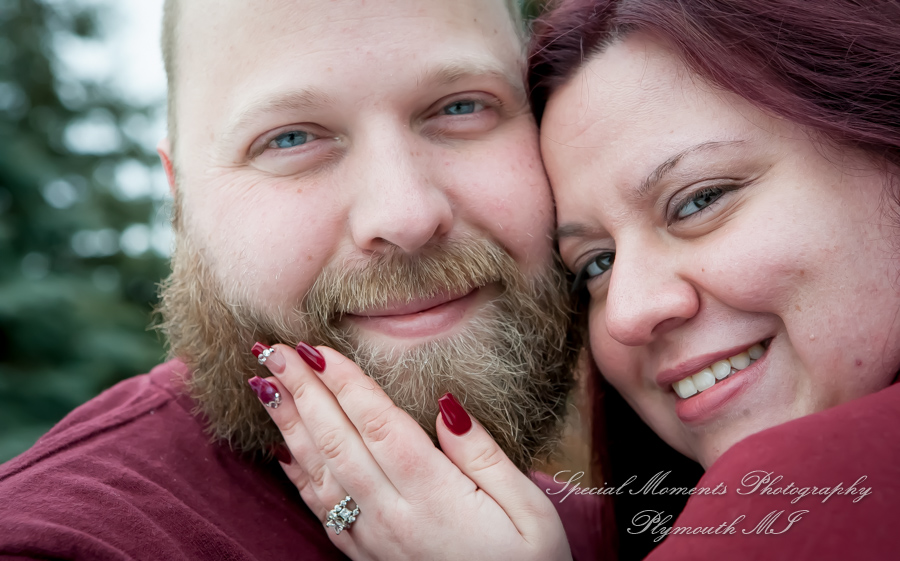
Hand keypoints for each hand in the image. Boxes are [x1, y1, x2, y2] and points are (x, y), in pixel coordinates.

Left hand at [250, 343, 571, 560]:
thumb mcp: (531, 511)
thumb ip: (484, 456)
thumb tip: (446, 407)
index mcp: (436, 496)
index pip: (381, 425)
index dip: (345, 383)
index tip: (315, 348)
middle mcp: (395, 516)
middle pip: (340, 442)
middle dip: (304, 392)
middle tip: (273, 352)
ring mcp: (376, 539)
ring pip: (322, 473)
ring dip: (290, 427)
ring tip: (265, 387)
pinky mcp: (368, 556)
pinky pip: (323, 511)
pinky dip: (298, 477)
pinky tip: (283, 450)